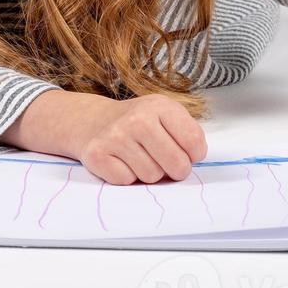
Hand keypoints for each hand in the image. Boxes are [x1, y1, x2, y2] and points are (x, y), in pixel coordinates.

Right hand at [67, 93, 206, 185]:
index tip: (184, 152)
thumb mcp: (166, 115)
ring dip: (148, 173)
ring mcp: (115, 136)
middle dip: (175, 170)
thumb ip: (187, 134)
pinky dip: (126, 176)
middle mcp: (137, 119)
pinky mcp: (97, 155)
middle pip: (177, 165)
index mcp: (160, 106)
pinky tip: (121, 161)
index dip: (193, 155)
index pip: (194, 142)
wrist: (93, 120)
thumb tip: (191, 161)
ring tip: (138, 157)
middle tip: (164, 161)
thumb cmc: (139, 123)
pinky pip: (127, 181)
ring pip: (152, 176)